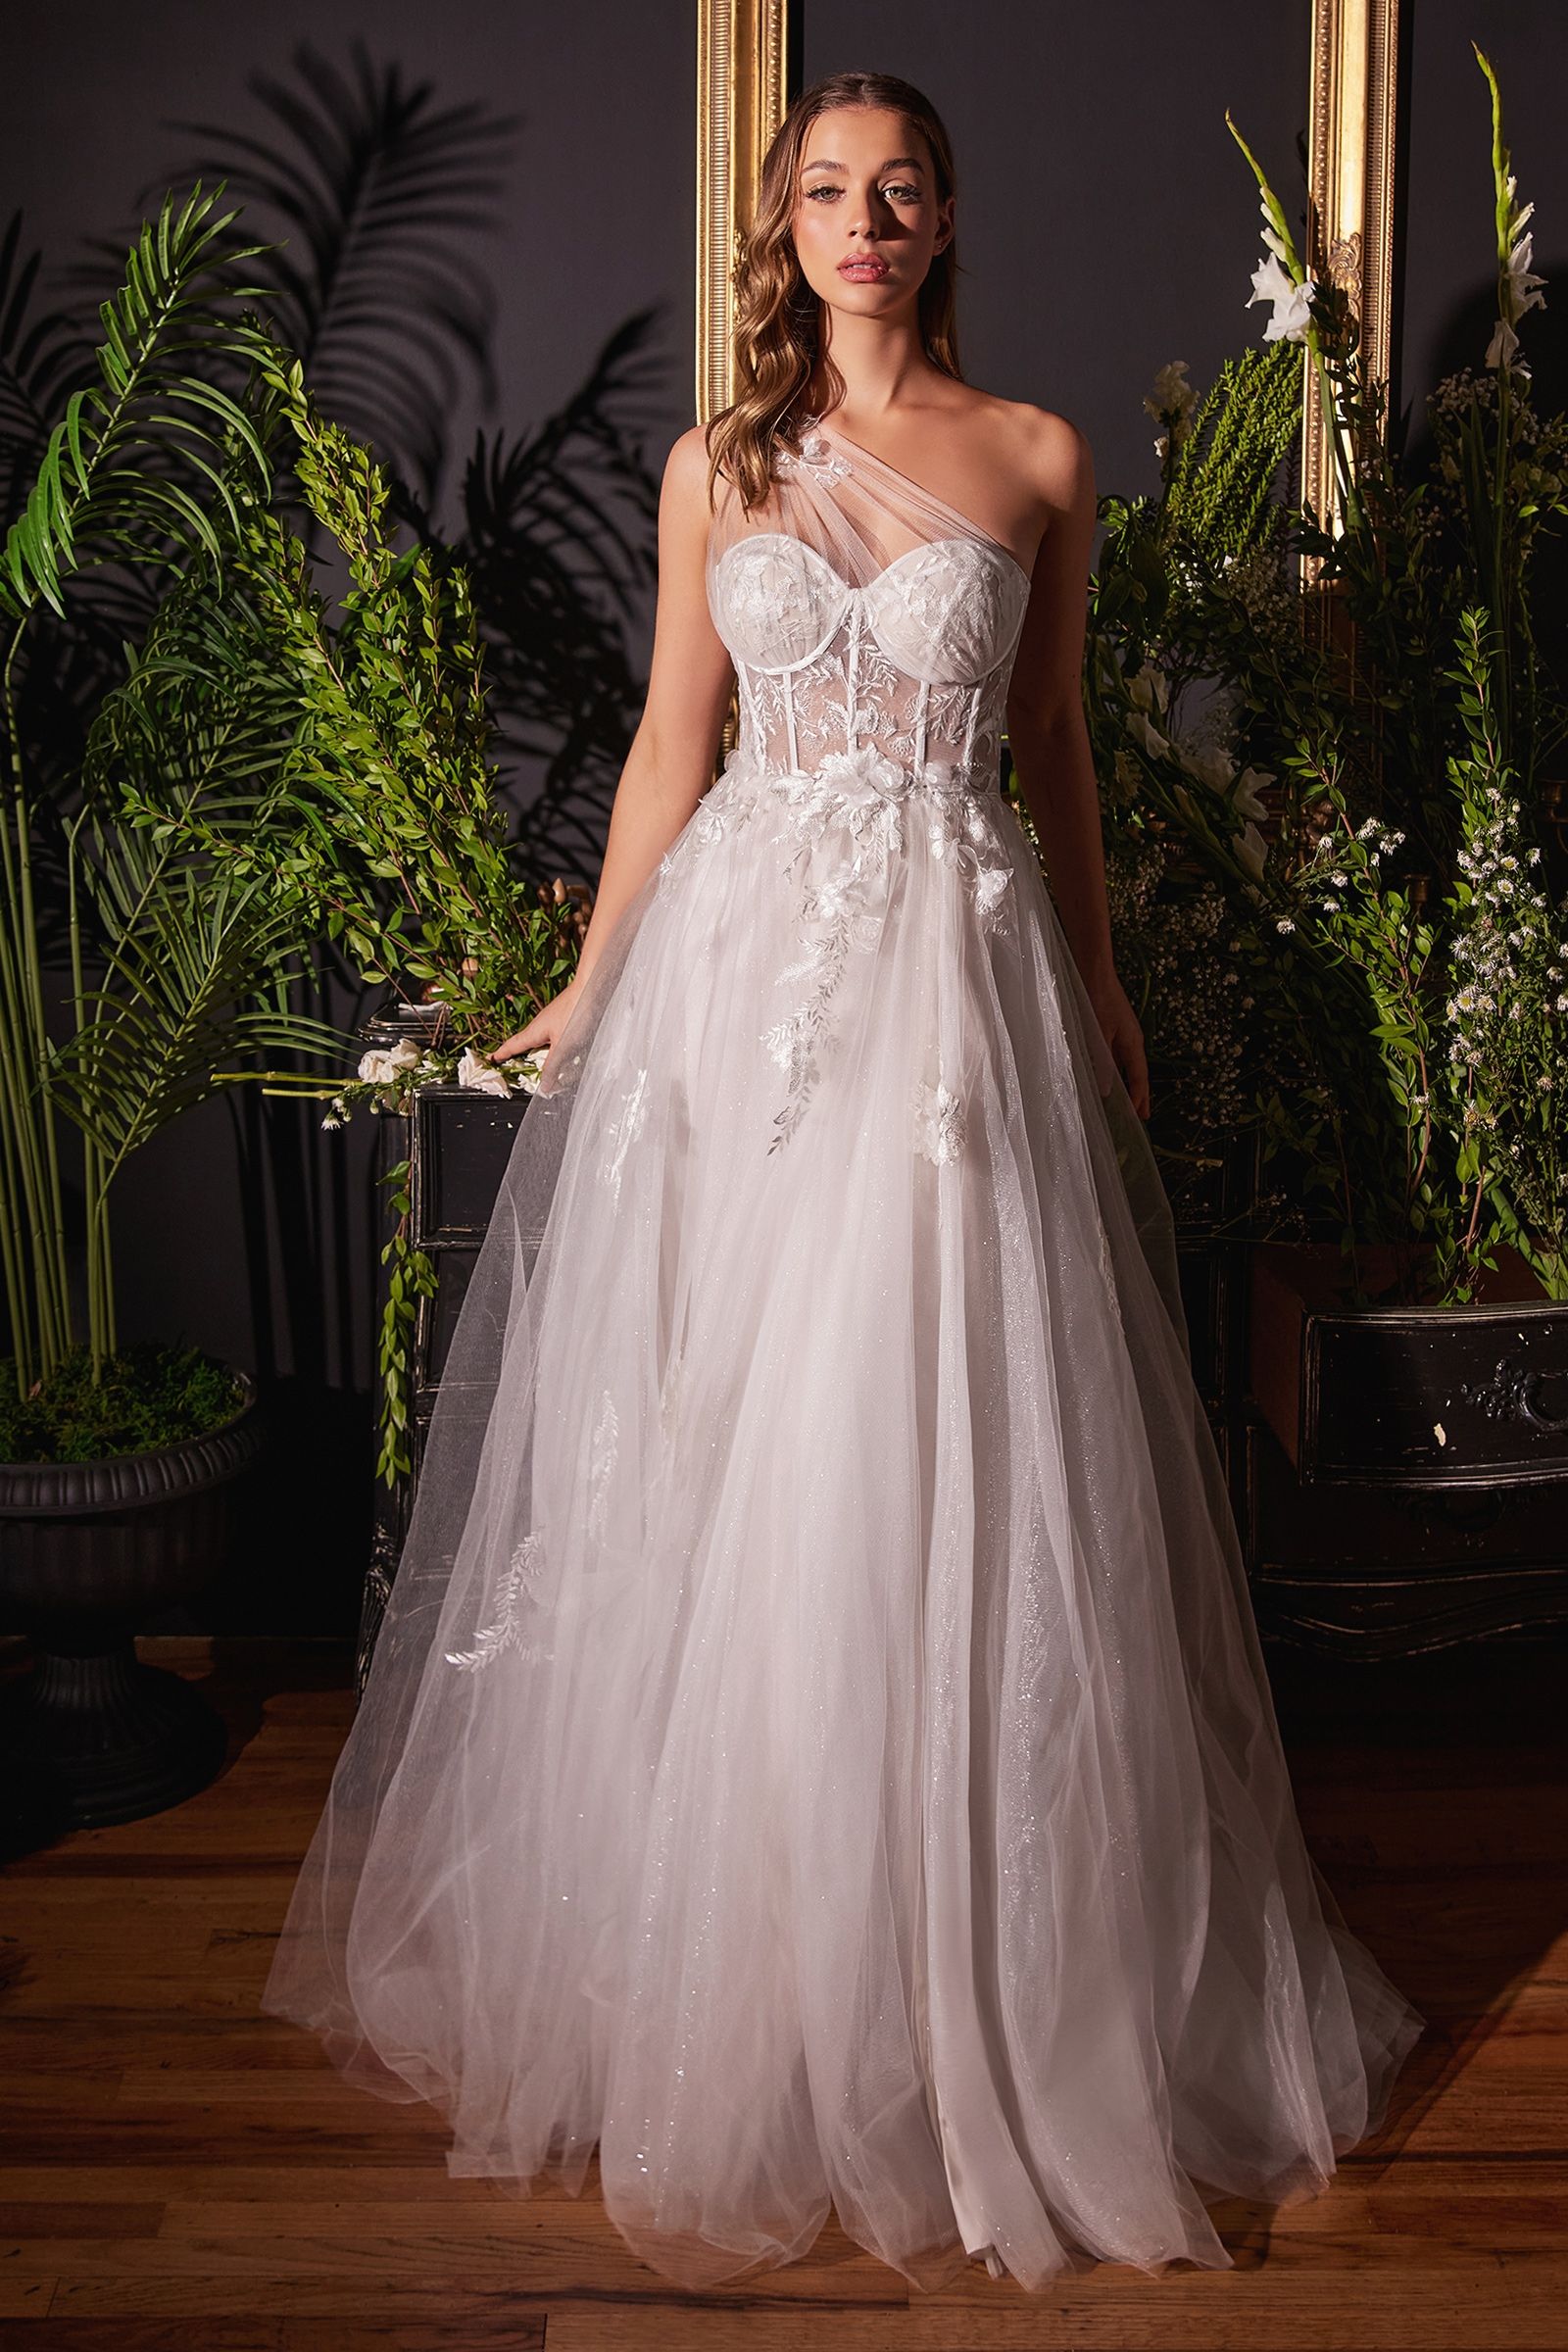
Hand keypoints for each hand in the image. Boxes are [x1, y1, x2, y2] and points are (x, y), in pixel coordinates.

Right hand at [490, 976, 583, 1065]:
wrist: (591, 988)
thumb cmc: (575, 1012)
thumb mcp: (563, 1045)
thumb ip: (553, 1066)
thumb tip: (545, 1086)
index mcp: (534, 1031)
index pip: (512, 1045)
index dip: (501, 1054)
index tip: (490, 1059)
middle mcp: (539, 1025)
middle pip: (522, 1043)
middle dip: (513, 1053)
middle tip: (504, 1062)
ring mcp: (550, 1021)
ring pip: (537, 1041)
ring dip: (532, 1051)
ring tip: (530, 1062)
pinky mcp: (562, 1019)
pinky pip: (549, 1037)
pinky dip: (547, 1047)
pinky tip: (556, 1051)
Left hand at [1085, 966, 1150, 1119]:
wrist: (1092, 969)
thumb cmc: (1095, 1000)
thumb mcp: (1097, 1034)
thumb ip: (1101, 1063)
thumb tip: (1107, 1091)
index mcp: (1133, 1043)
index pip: (1139, 1077)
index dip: (1139, 1098)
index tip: (1141, 1116)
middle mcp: (1132, 1040)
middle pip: (1137, 1073)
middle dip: (1139, 1094)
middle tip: (1141, 1115)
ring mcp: (1123, 1033)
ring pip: (1127, 1065)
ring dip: (1127, 1083)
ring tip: (1127, 1101)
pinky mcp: (1112, 1027)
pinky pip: (1117, 1056)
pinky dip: (1116, 1070)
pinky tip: (1108, 1076)